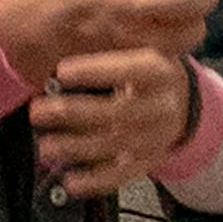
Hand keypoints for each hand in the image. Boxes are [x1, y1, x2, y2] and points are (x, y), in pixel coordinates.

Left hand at [30, 49, 194, 196]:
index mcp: (160, 72)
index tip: (62, 70)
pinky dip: (94, 181)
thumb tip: (65, 39)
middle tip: (38, 111)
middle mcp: (161, 107)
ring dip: (76, 148)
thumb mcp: (140, 49)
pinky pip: (121, 175)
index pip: (130, 69)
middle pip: (116, 113)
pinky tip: (70, 182)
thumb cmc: (147, 70)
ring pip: (114, 145)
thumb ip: (110, 47)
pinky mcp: (148, 162)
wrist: (184, 102)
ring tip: (45, 146)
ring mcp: (156, 138)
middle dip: (73, 113)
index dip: (96, 71)